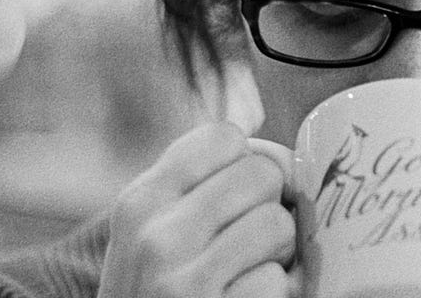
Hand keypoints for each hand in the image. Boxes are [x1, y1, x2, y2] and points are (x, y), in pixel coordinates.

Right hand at [99, 123, 297, 297]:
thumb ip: (194, 189)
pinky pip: (276, 282)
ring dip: (280, 255)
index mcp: (140, 201)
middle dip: (273, 206)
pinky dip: (274, 296)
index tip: (247, 195)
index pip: (224, 138)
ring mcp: (181, 278)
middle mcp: (155, 234)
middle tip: (253, 243)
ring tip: (251, 275)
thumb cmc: (155, 296)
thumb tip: (267, 141)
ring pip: (277, 224)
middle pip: (262, 173)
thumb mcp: (151, 235)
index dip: (252, 163)